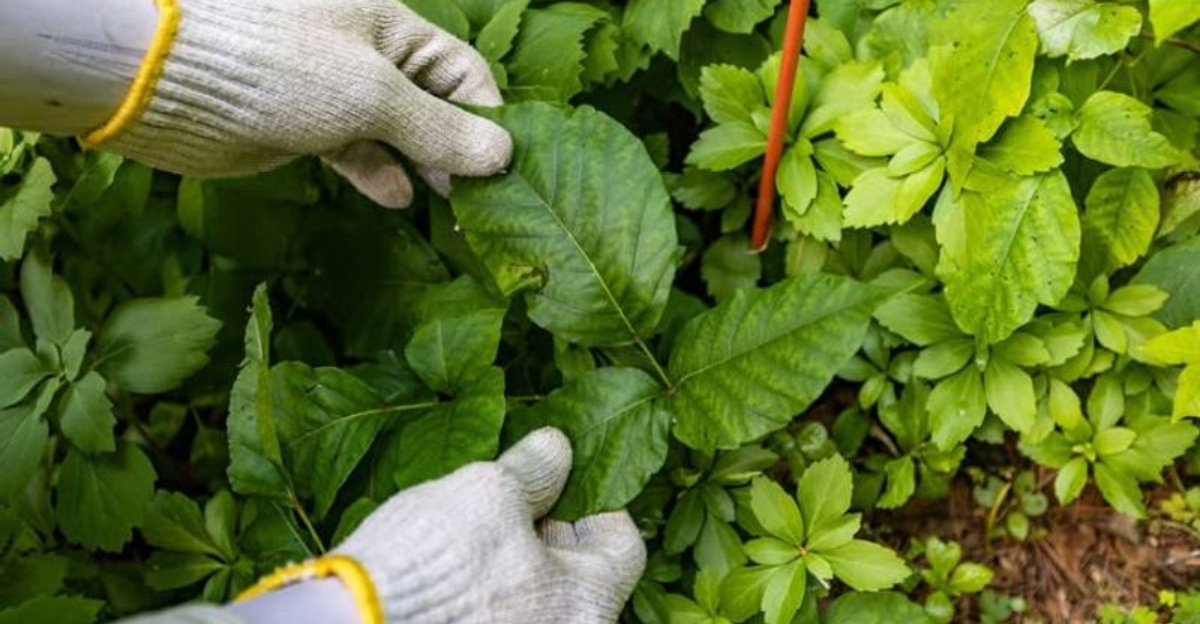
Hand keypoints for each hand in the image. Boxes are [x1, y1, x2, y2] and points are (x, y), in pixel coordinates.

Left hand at [89, 0, 511, 207]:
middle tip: (480, 201)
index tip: (503, 170)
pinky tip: (396, 197)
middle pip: (435, 106)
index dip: (486, 118)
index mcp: (392, 26)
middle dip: (457, 150)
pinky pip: (359, 152)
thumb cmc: (279, 69)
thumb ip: (438, 129)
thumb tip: (503, 155)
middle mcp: (370, 55)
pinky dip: (379, 174)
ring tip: (444, 206)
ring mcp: (337, 93)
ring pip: (398, 134)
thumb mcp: (372, 94)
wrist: (168, 82)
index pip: (463, 72)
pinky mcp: (308, 128)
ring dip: (422, 168)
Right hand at [334, 428, 645, 623]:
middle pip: (579, 575)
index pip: (622, 546)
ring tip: (476, 528)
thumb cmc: (431, 560)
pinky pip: (505, 614)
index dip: (594, 503)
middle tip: (512, 500)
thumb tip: (558, 449)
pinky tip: (455, 564)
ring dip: (517, 558)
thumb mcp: (488, 492)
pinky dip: (491, 588)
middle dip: (549, 530)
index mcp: (588, 606)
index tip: (561, 483)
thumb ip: (536, 470)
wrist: (350, 621)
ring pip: (539, 595)